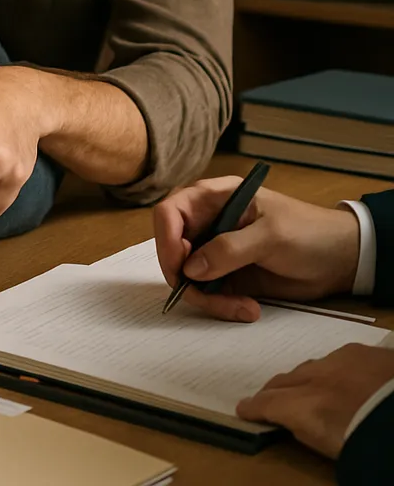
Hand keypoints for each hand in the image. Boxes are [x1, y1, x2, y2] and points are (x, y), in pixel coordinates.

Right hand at [154, 176, 360, 321]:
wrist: (341, 260)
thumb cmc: (309, 232)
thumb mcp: (271, 236)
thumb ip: (230, 249)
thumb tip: (190, 269)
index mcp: (214, 198)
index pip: (171, 212)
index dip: (166, 238)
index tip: (179, 267)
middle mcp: (208, 222)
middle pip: (172, 248)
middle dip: (185, 277)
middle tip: (207, 296)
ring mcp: (214, 251)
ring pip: (187, 277)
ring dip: (207, 298)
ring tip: (242, 308)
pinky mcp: (225, 277)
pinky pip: (207, 294)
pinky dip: (220, 306)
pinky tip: (249, 309)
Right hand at [236, 344, 393, 458]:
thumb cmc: (370, 440)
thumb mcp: (330, 443)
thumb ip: (307, 428)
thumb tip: (294, 422)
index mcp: (305, 405)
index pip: (268, 402)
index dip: (254, 407)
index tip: (243, 409)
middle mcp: (315, 377)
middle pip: (284, 380)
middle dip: (274, 389)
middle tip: (268, 397)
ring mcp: (339, 361)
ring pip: (311, 367)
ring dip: (305, 378)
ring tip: (306, 388)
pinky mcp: (363, 352)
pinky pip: (339, 358)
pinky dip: (335, 369)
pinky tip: (342, 377)